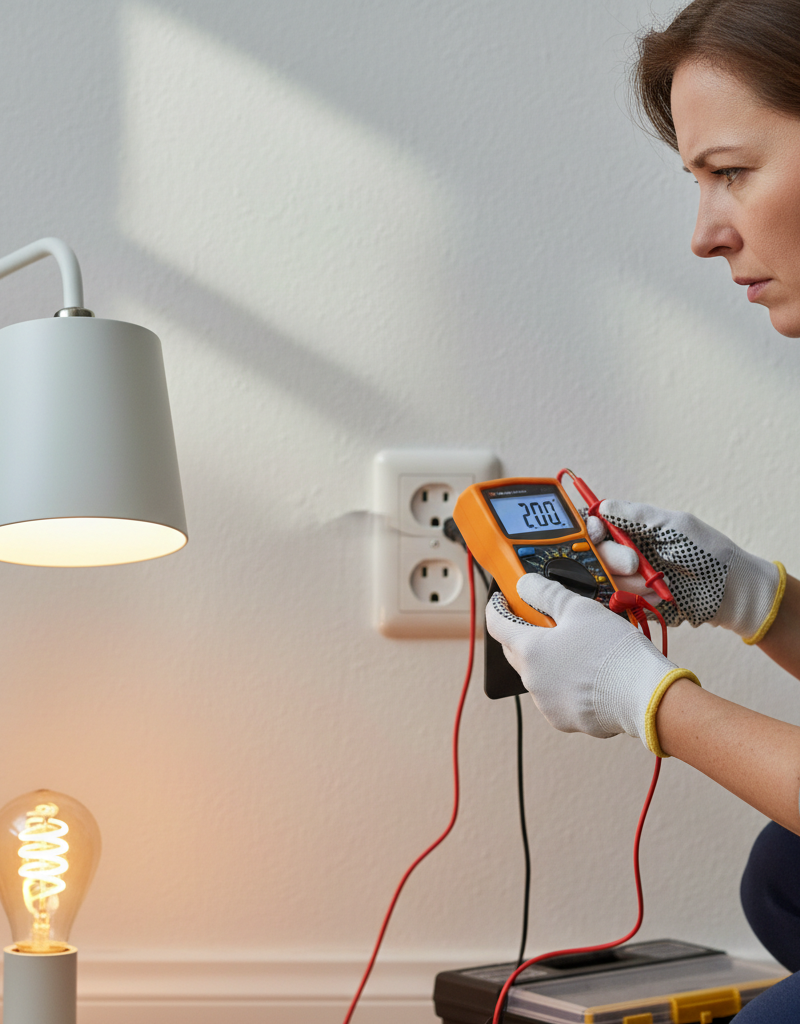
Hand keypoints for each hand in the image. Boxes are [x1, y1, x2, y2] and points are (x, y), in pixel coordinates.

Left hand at [485, 573, 698, 754]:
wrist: (645, 695)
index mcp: (529, 651)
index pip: (497, 624)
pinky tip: (586, 674)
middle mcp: (531, 681)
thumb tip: (524, 585)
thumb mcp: (579, 609)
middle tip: (542, 620)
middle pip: (516, 651)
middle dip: (523, 633)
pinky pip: (555, 695)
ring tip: (575, 648)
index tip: (502, 600)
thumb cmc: (613, 650)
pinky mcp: (564, 720)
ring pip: (537, 674)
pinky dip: (564, 683)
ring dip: (547, 660)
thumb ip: (546, 594)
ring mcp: (546, 704)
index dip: (497, 608)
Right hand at [593, 500, 784, 641]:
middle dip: (611, 558)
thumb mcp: (674, 526)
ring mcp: (627, 580)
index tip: (596, 532)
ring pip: (604, 579)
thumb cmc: (707, 552)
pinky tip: (656, 597)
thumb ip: (637, 516)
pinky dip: (634, 599)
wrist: (730, 592)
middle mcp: (624, 553)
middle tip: (634, 563)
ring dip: (629, 582)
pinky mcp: (632, 603)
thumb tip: (601, 506)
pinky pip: (616, 602)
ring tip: (659, 582)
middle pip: (593, 553)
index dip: (590, 529)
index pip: (595, 526)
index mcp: (632, 530)